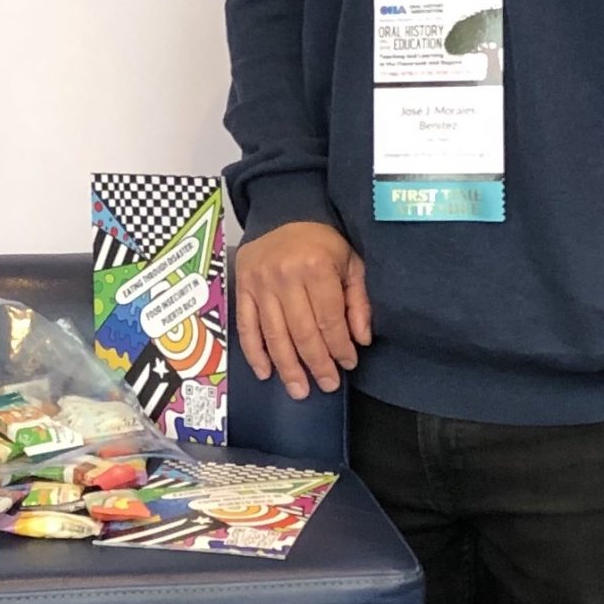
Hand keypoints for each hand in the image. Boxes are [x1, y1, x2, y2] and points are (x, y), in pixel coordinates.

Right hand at [235, 221, 370, 398]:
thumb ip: (358, 300)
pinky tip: (265, 372)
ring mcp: (260, 283)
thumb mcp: (351, 262)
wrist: (284, 213)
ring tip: (299, 390)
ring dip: (287, 367)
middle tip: (327, 385)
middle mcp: (285, 276)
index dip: (340, 347)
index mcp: (316, 267)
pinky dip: (254, 353)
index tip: (348, 364)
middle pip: (302, 331)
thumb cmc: (322, 242)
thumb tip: (361, 339)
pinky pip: (247, 327)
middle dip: (317, 363)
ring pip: (274, 334)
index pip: (329, 319)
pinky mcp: (242, 288)